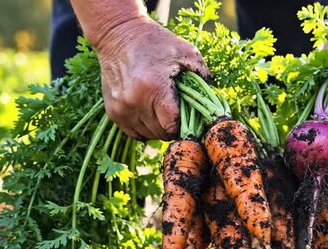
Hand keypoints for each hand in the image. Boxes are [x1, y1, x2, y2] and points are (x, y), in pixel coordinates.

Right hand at [95, 18, 209, 139]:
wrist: (118, 34)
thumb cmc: (155, 42)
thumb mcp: (185, 52)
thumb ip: (203, 74)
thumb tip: (215, 98)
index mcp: (154, 89)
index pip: (172, 127)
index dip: (185, 127)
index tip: (191, 119)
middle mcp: (135, 102)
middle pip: (161, 134)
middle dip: (173, 128)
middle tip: (179, 115)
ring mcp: (121, 109)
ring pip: (148, 135)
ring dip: (159, 129)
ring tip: (164, 112)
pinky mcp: (112, 112)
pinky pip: (134, 133)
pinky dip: (145, 129)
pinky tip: (151, 115)